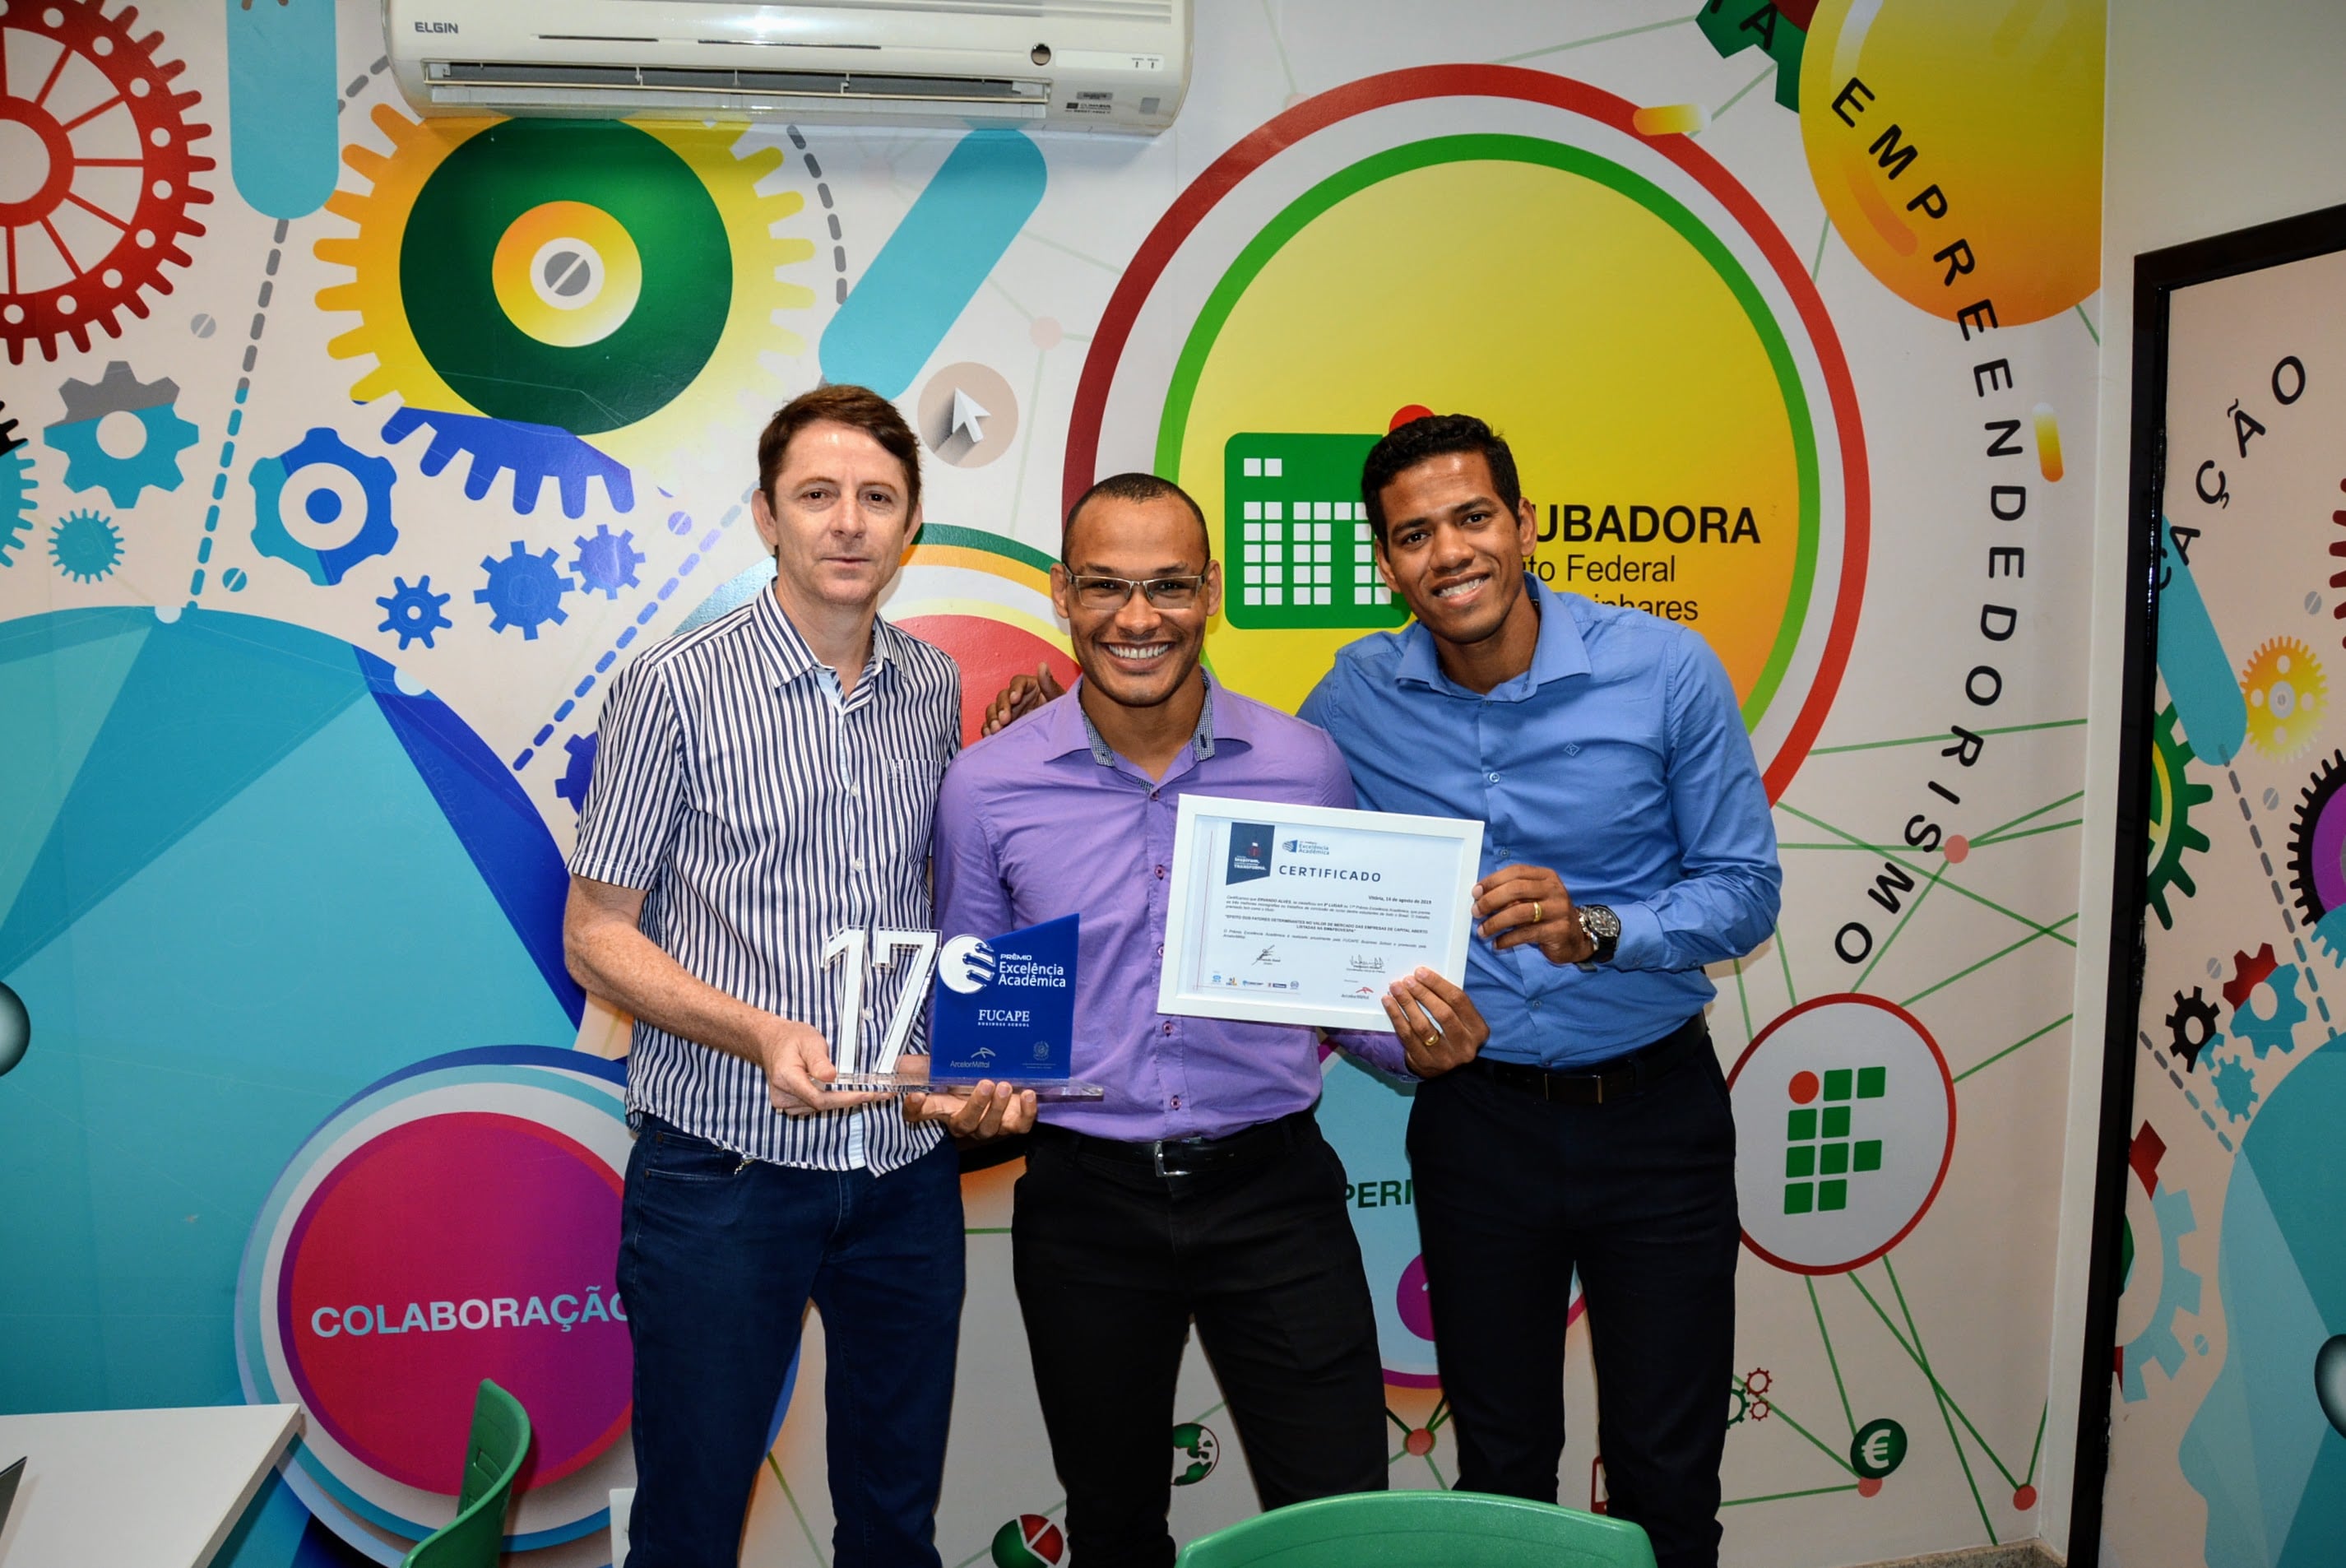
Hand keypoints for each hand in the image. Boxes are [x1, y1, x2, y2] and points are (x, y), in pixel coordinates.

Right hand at [755, 1018, 885, 1115]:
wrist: (772, 1042)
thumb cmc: (791, 1039)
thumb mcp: (809, 1041)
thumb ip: (819, 1060)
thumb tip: (830, 1077)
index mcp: (786, 1078)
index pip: (819, 1098)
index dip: (845, 1099)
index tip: (867, 1094)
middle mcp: (783, 1095)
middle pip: (822, 1105)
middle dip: (851, 1100)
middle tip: (880, 1095)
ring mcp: (786, 1103)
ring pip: (820, 1107)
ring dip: (843, 1101)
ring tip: (867, 1092)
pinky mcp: (791, 1105)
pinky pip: (816, 1105)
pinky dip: (832, 1100)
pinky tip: (847, 1092)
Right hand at [904, 1076, 1039, 1139]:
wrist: (1004, 1083)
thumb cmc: (969, 1078)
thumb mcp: (946, 1068)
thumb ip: (923, 1065)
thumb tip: (898, 1061)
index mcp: (944, 1108)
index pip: (920, 1114)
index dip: (915, 1109)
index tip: (917, 1096)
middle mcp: (965, 1121)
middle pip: (965, 1123)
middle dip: (975, 1105)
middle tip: (984, 1083)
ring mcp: (991, 1125)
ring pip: (991, 1126)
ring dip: (999, 1107)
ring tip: (1005, 1086)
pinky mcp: (1015, 1123)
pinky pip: (1022, 1126)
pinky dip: (1028, 1112)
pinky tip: (1029, 1095)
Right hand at [981, 663, 1064, 737]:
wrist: (1062, 736)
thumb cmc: (1064, 715)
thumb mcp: (1059, 700)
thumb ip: (1049, 684)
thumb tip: (1043, 665)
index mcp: (1030, 687)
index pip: (1017, 682)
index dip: (1014, 689)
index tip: (1015, 699)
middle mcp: (1017, 698)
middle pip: (1002, 696)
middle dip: (1001, 707)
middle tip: (1004, 719)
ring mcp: (1009, 712)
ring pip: (993, 710)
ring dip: (992, 718)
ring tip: (996, 729)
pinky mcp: (1004, 726)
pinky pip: (991, 725)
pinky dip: (988, 729)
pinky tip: (990, 735)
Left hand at [1382, 968, 1487, 1076]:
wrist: (1443, 1067)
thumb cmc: (1451, 1032)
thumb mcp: (1460, 1019)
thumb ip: (1449, 1001)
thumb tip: (1423, 977)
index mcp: (1478, 1030)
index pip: (1459, 1001)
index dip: (1438, 984)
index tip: (1421, 972)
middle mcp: (1465, 1046)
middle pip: (1442, 1014)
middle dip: (1423, 993)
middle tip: (1407, 980)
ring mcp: (1445, 1057)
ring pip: (1423, 1026)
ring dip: (1407, 1003)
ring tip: (1396, 989)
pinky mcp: (1424, 1062)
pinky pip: (1407, 1036)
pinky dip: (1396, 1017)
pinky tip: (1389, 1003)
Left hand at [1473, 864, 1593, 965]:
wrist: (1575, 938)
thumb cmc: (1546, 915)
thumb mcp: (1533, 898)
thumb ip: (1513, 894)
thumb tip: (1480, 897)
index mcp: (1546, 876)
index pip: (1516, 872)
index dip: (1493, 881)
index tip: (1475, 892)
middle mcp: (1554, 890)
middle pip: (1516, 890)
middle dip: (1491, 901)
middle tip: (1476, 912)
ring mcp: (1558, 910)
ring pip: (1520, 912)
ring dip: (1496, 922)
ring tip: (1482, 931)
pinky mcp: (1558, 930)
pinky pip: (1527, 933)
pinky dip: (1508, 939)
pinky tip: (1497, 944)